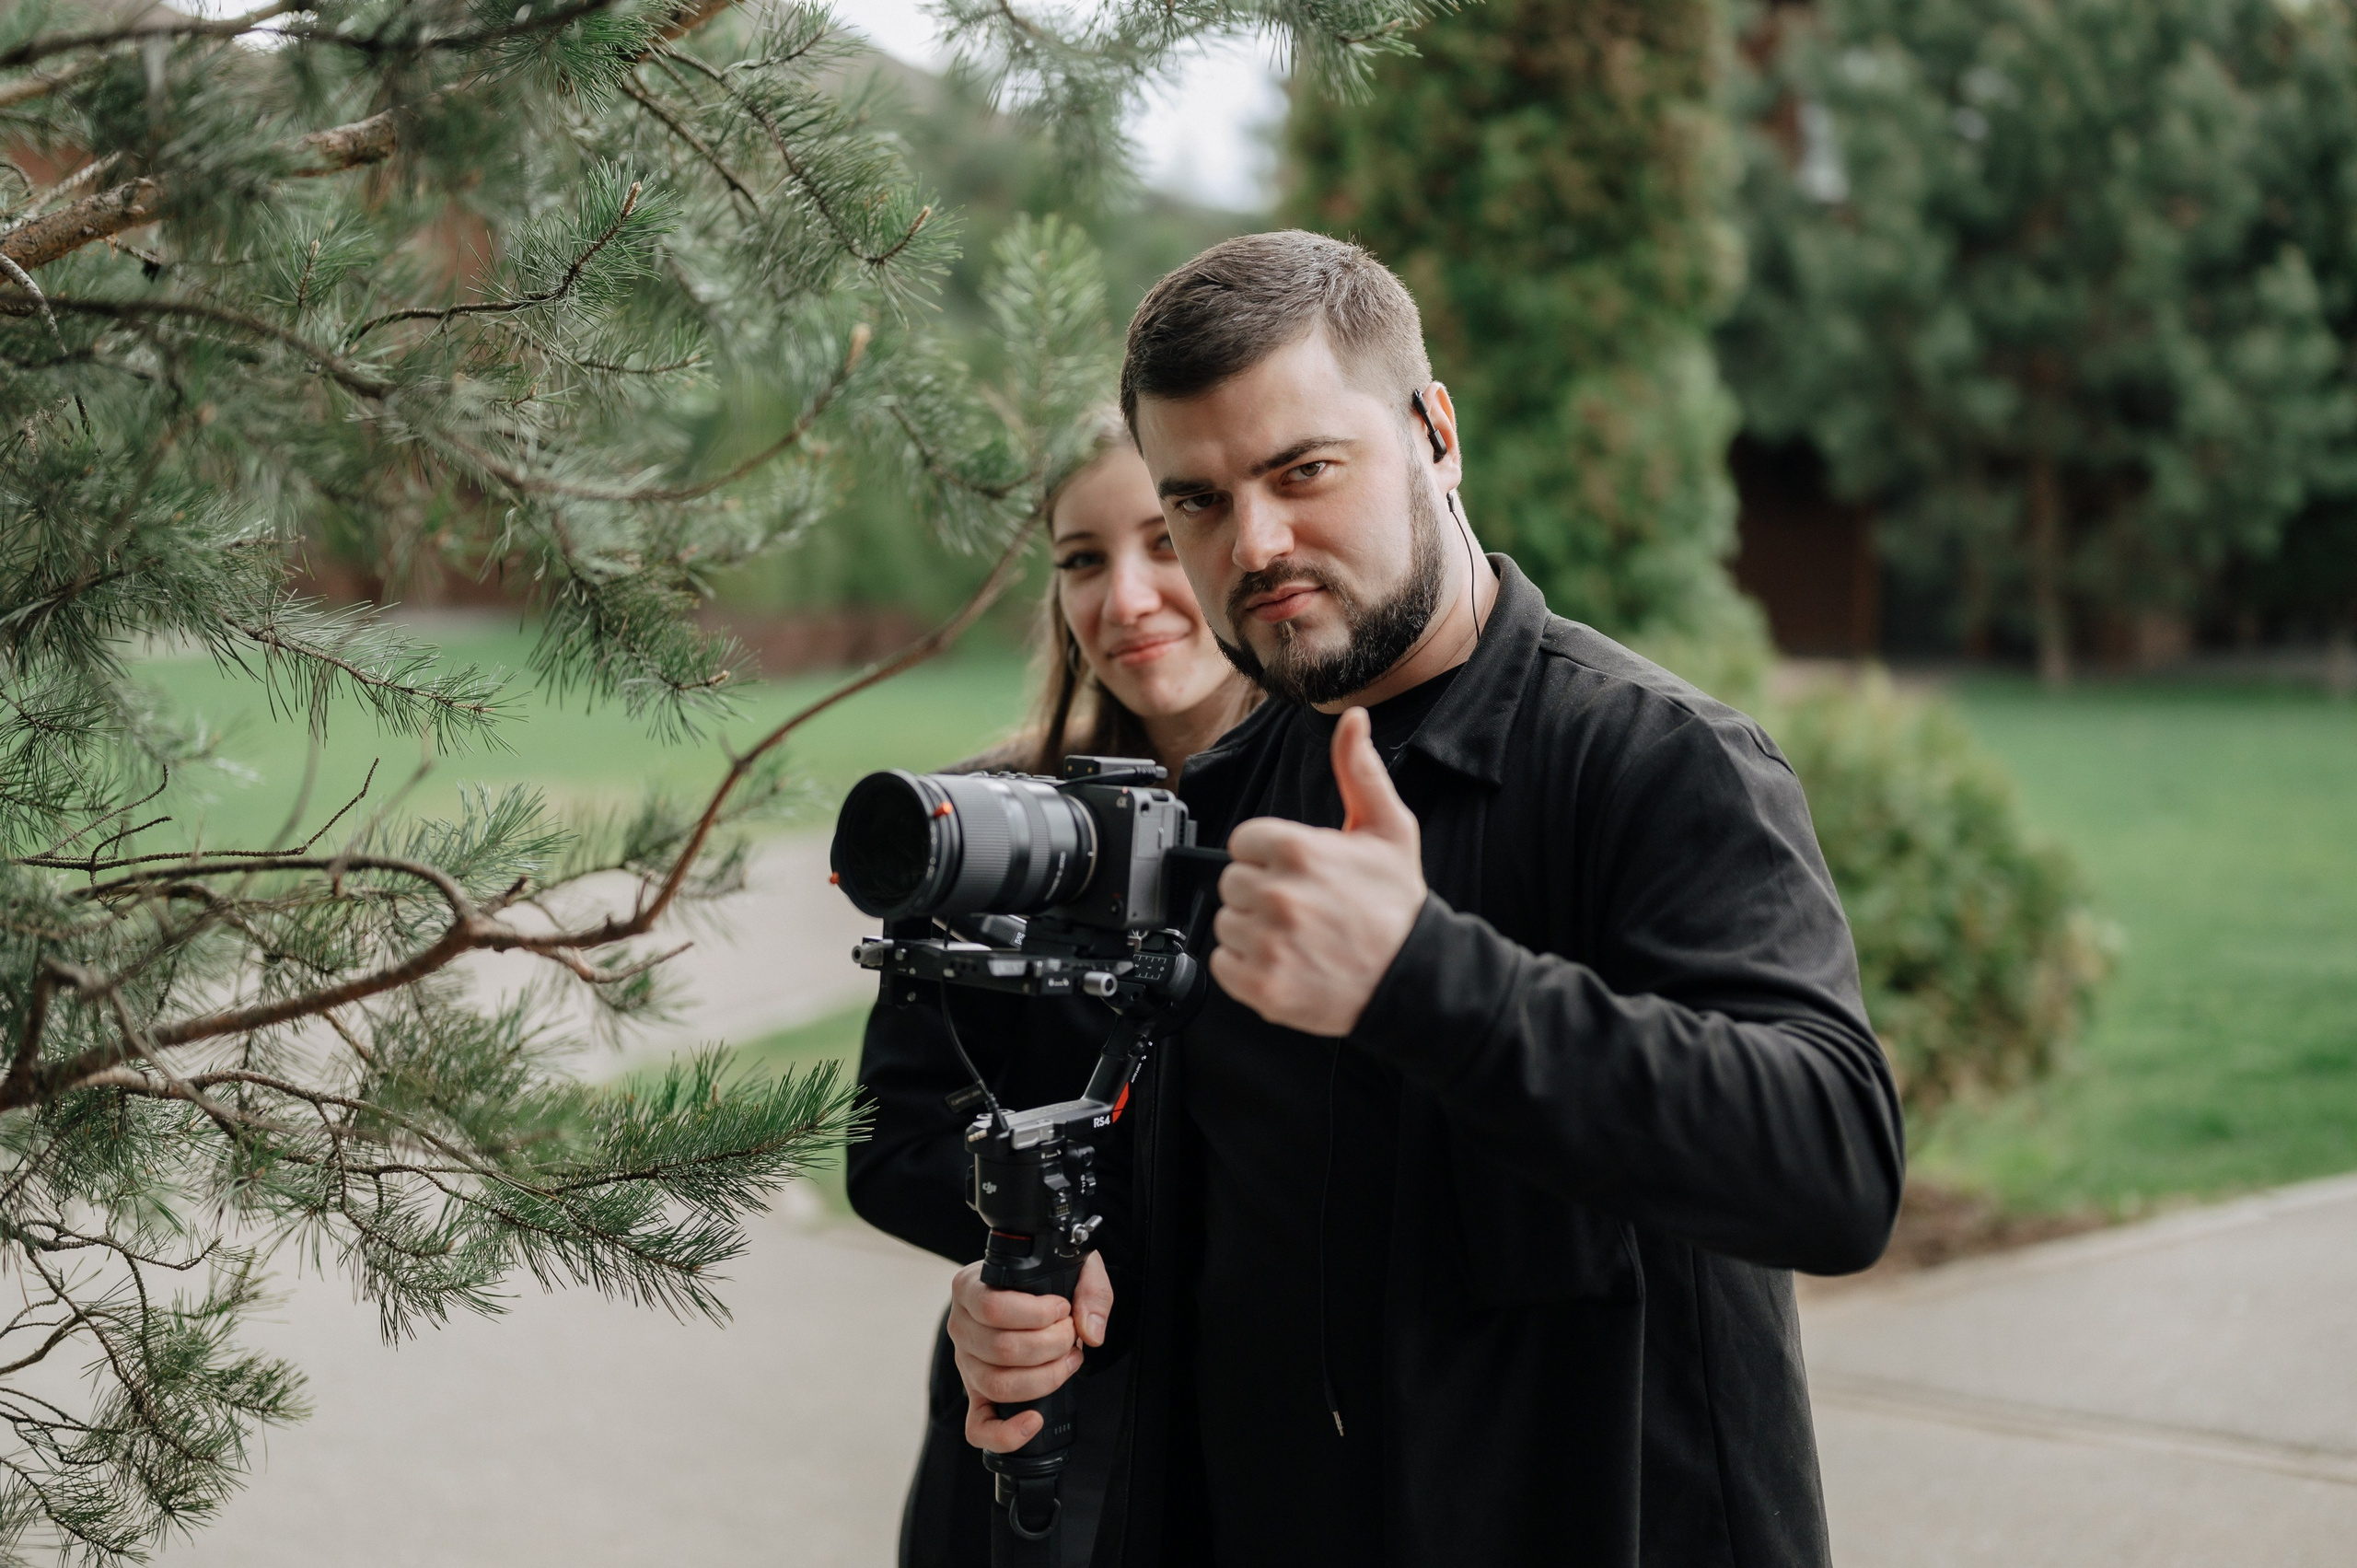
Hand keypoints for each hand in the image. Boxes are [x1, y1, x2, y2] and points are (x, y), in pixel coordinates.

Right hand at [947, 1250, 1112, 1453]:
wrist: (1039, 1294)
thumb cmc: (1047, 1281)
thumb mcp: (1074, 1267)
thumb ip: (1090, 1290)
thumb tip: (1090, 1330)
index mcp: (971, 1288)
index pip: (992, 1308)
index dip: (1036, 1314)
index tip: (1062, 1309)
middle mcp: (962, 1326)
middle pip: (1001, 1348)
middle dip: (1050, 1345)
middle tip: (1070, 1334)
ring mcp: (967, 1364)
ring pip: (997, 1384)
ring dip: (1044, 1378)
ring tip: (1067, 1360)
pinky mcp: (977, 1395)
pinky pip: (978, 1427)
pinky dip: (1005, 1432)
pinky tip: (1034, 1420)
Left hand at [1210, 706, 1425, 1036]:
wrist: (1414, 977)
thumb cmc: (1398, 904)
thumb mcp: (1388, 827)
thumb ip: (1359, 770)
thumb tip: (1354, 719)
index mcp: (1299, 849)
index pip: (1243, 841)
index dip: (1269, 856)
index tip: (1298, 872)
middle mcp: (1279, 894)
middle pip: (1231, 882)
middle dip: (1261, 891)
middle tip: (1301, 906)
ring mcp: (1269, 943)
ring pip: (1226, 923)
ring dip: (1253, 930)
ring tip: (1296, 936)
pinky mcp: (1263, 986)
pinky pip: (1223, 965)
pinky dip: (1246, 967)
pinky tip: (1284, 961)